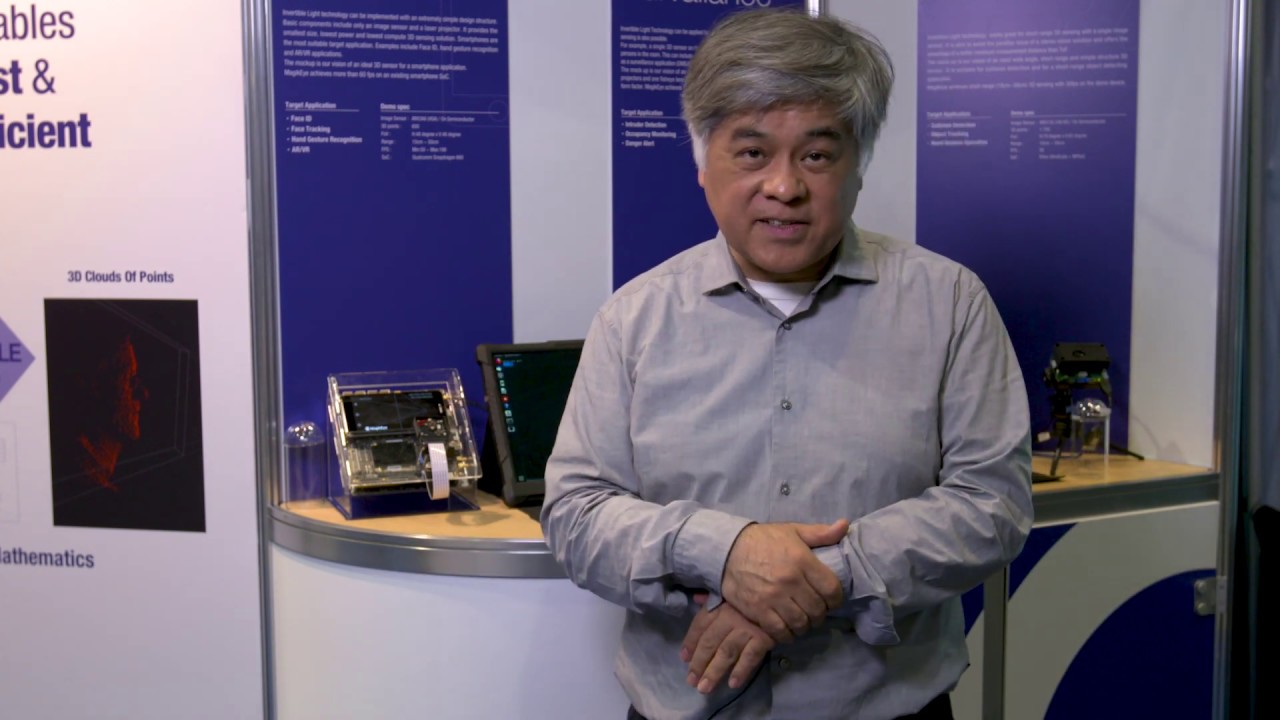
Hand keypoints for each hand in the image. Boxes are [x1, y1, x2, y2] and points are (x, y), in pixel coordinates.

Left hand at [681, 594, 772, 693]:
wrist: (781, 598)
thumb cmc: (752, 598)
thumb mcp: (731, 592)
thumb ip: (713, 597)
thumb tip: (697, 599)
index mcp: (719, 605)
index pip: (700, 624)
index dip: (690, 642)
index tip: (684, 658)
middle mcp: (730, 617)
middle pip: (710, 642)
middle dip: (699, 663)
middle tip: (691, 681)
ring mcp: (746, 629)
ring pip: (726, 652)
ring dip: (714, 671)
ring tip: (704, 688)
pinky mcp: (763, 639)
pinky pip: (750, 657)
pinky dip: (741, 671)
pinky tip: (732, 684)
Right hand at [721, 520, 849, 642]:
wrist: (727, 549)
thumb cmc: (763, 540)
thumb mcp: (793, 531)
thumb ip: (821, 533)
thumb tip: (845, 525)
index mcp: (802, 561)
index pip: (832, 590)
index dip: (835, 599)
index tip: (830, 600)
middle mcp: (791, 581)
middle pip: (817, 610)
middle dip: (820, 614)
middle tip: (815, 611)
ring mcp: (773, 598)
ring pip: (801, 623)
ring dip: (805, 626)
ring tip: (802, 620)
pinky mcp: (758, 610)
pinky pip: (780, 631)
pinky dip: (787, 634)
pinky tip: (787, 629)